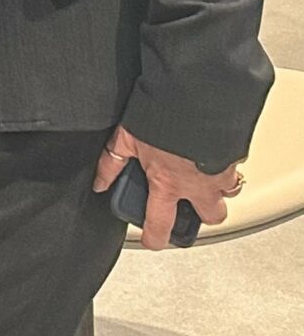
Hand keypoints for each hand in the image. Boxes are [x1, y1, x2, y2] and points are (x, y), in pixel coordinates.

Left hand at [90, 125, 242, 248]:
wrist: (195, 94)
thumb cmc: (161, 116)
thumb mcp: (126, 139)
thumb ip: (111, 164)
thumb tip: (100, 183)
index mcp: (168, 184)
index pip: (161, 224)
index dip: (156, 238)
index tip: (154, 241)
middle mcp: (200, 185)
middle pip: (211, 218)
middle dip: (202, 215)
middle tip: (188, 203)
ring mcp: (222, 171)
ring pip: (227, 194)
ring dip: (216, 189)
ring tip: (201, 176)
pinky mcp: (236, 155)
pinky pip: (234, 168)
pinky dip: (223, 165)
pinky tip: (210, 153)